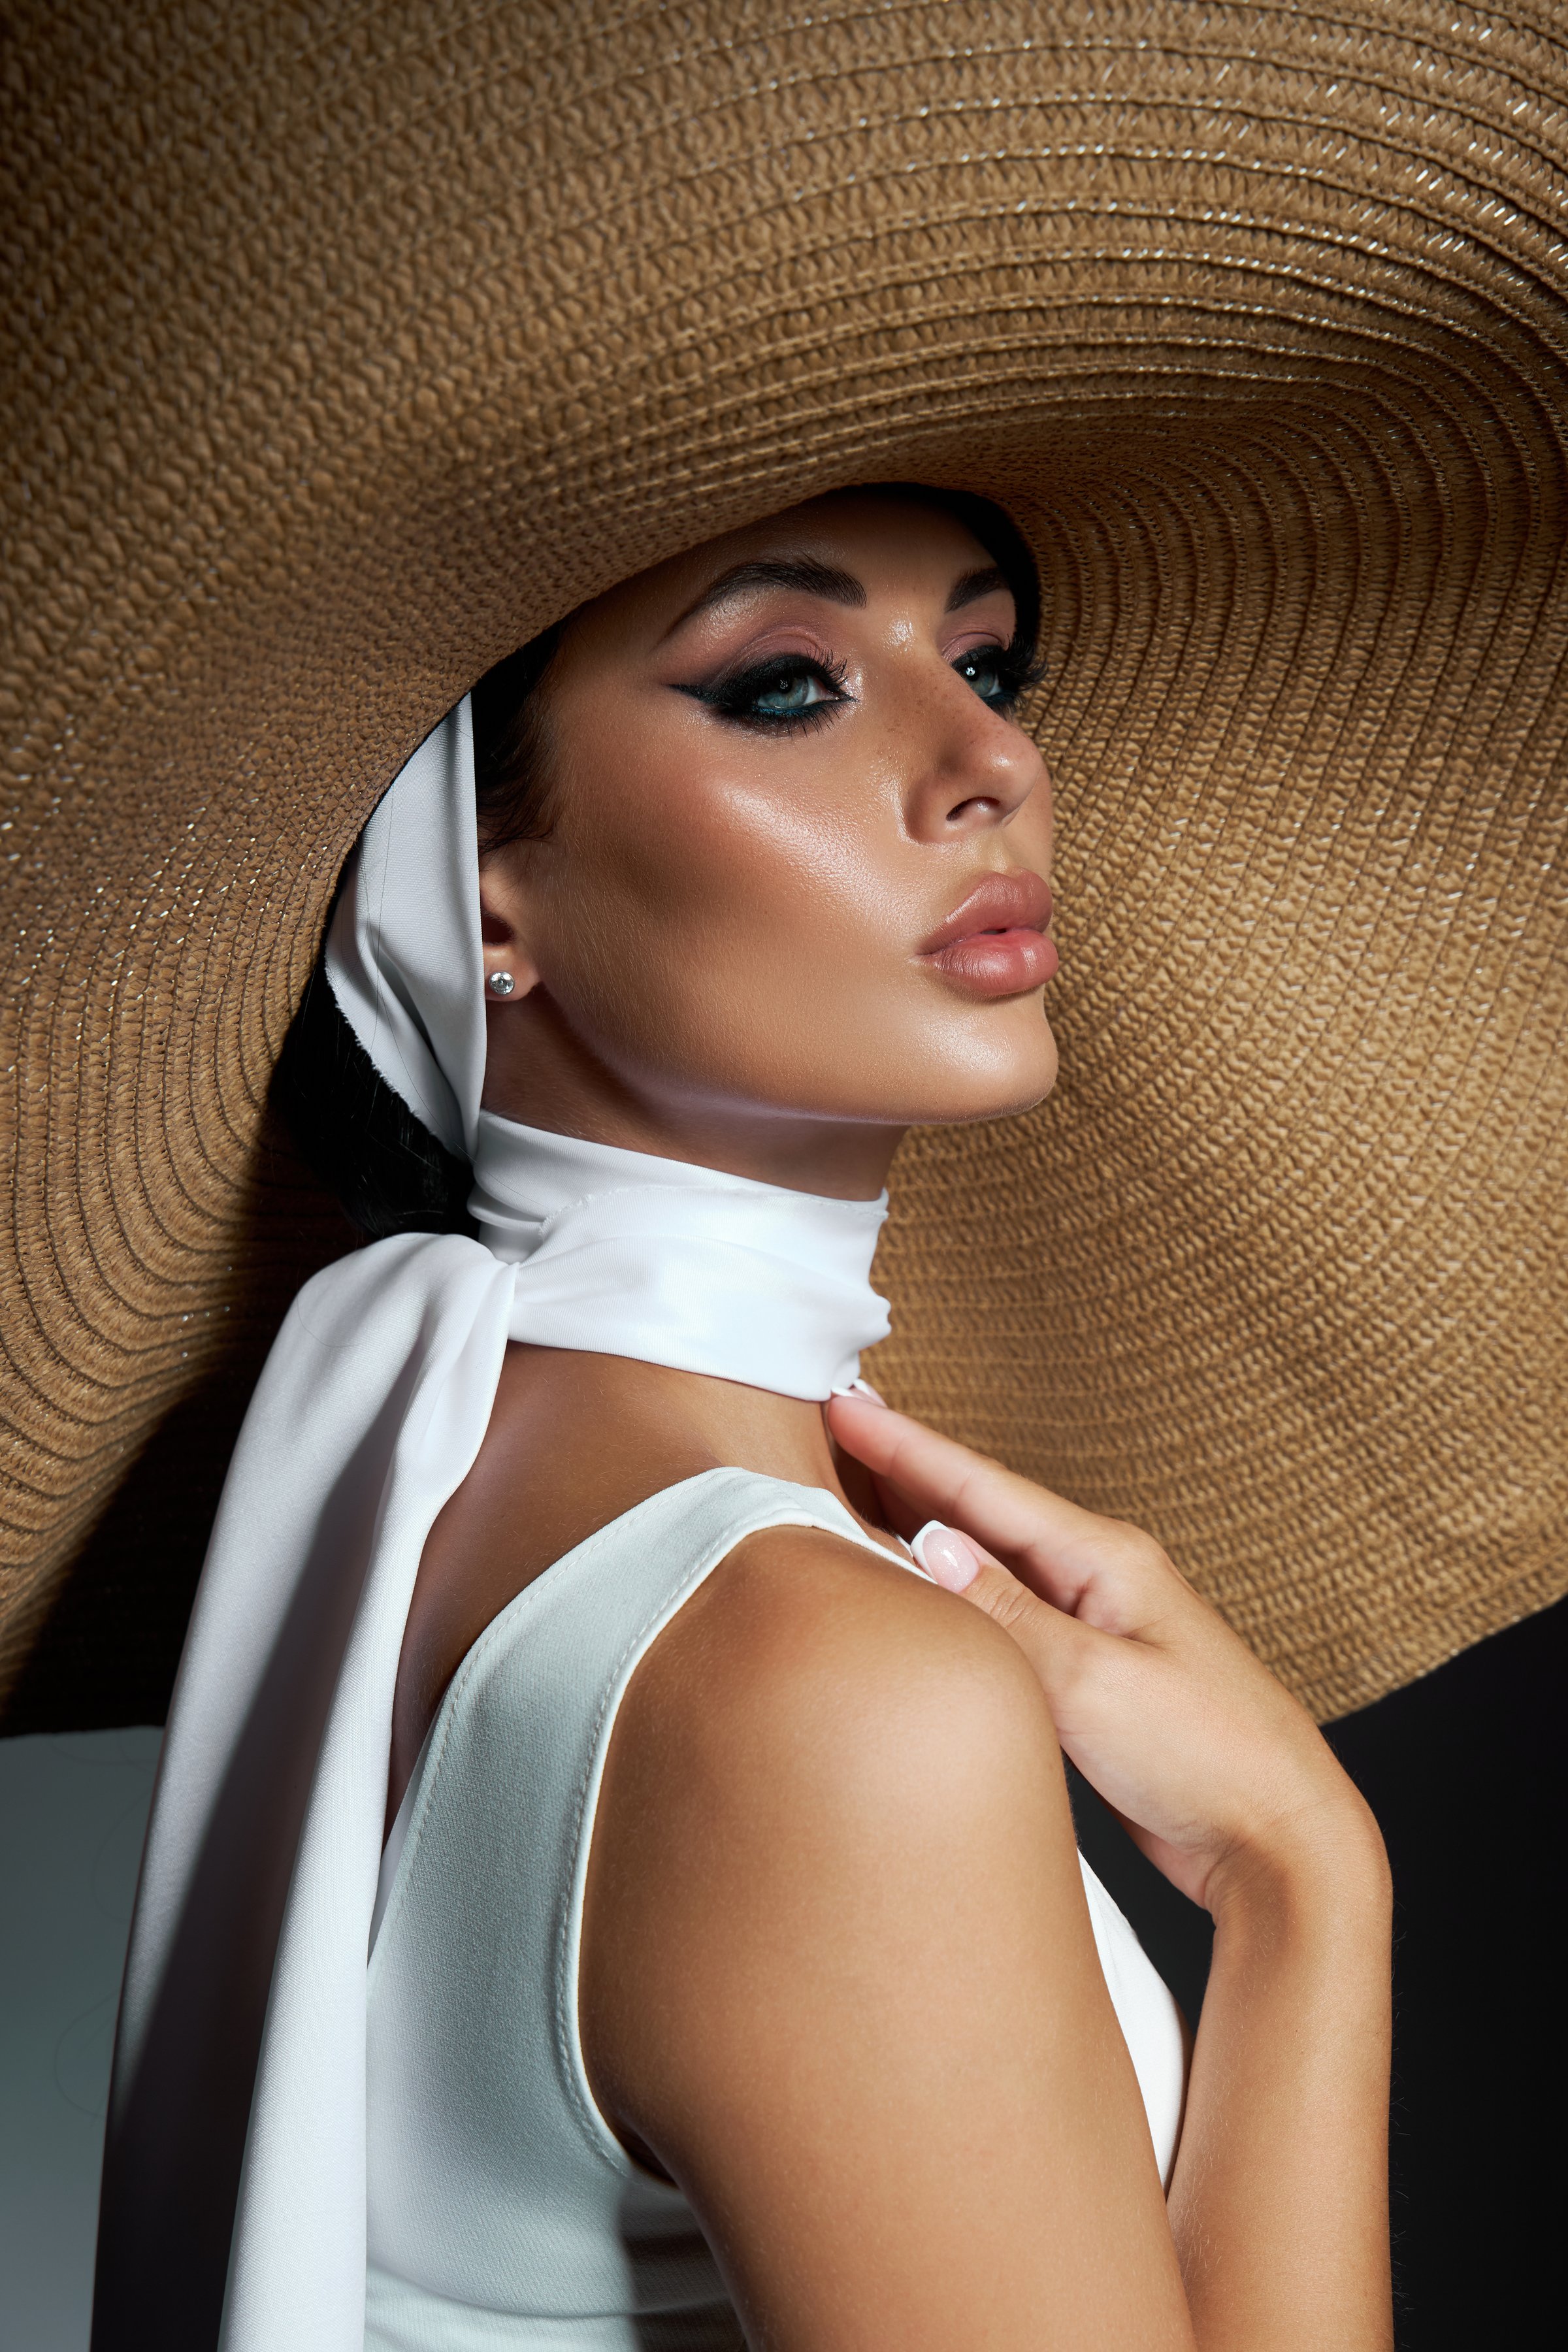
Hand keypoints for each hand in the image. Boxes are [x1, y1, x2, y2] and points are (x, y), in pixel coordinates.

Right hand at [827, 1391, 1381, 1916]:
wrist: (1279, 1841)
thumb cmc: (1207, 1758)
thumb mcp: (1093, 1682)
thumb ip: (1006, 1614)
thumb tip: (929, 1547)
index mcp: (1105, 1560)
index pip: (981, 1489)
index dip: (905, 1447)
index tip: (845, 1405)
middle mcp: (1099, 1579)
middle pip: (983, 1511)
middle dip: (907, 1469)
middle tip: (838, 1428)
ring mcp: (1095, 1626)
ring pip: (990, 1562)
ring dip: (926, 1525)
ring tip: (863, 1490)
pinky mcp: (1089, 1677)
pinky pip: (1004, 1616)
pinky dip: (954, 1593)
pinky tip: (925, 1591)